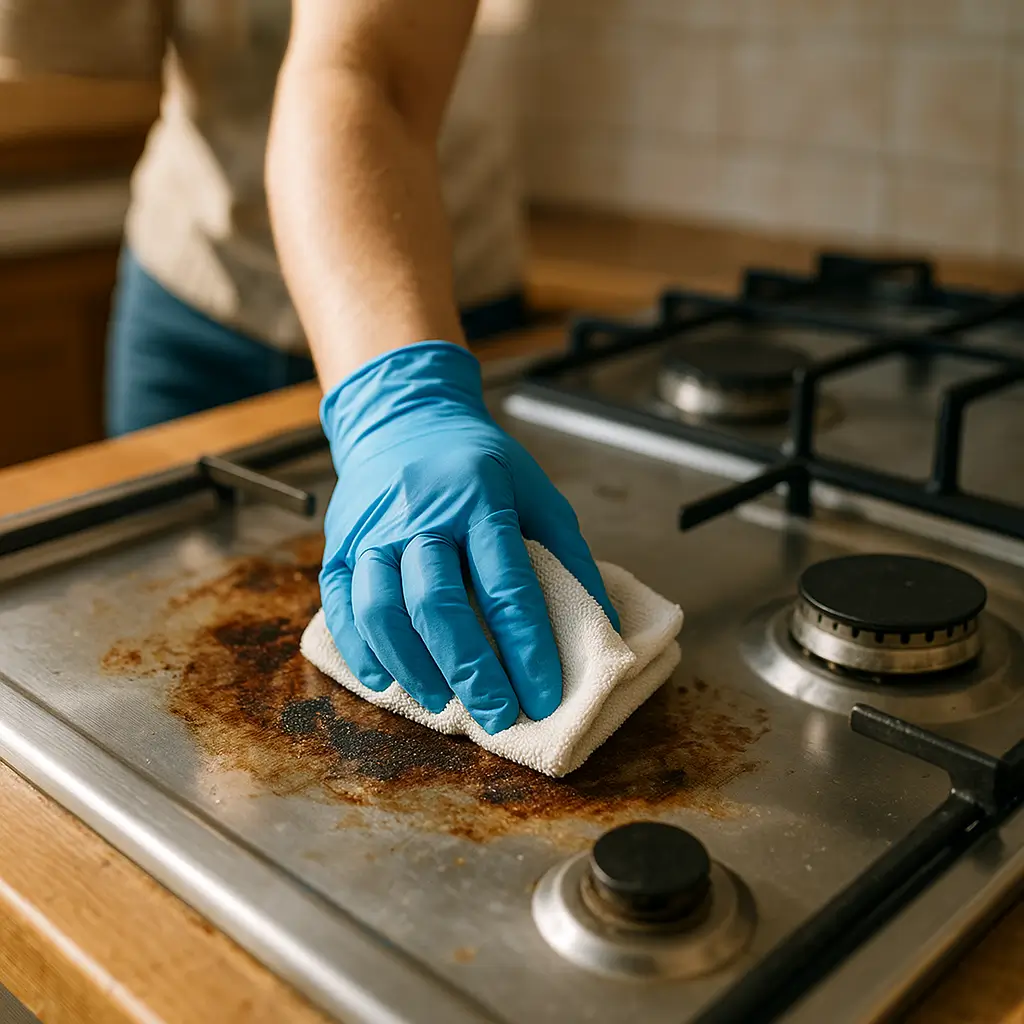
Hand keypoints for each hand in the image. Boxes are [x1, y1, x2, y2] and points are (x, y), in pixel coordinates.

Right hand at [318, 341, 618, 733]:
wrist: (402, 419)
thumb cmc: (477, 462)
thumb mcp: (534, 490)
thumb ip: (566, 553)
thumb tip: (603, 625)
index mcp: (478, 499)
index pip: (506, 585)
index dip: (527, 647)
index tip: (545, 694)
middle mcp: (420, 516)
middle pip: (438, 603)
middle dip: (471, 670)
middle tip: (497, 715)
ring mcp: (372, 532)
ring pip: (381, 609)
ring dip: (412, 666)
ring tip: (443, 704)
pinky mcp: (339, 545)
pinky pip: (340, 605)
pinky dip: (360, 650)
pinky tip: (384, 681)